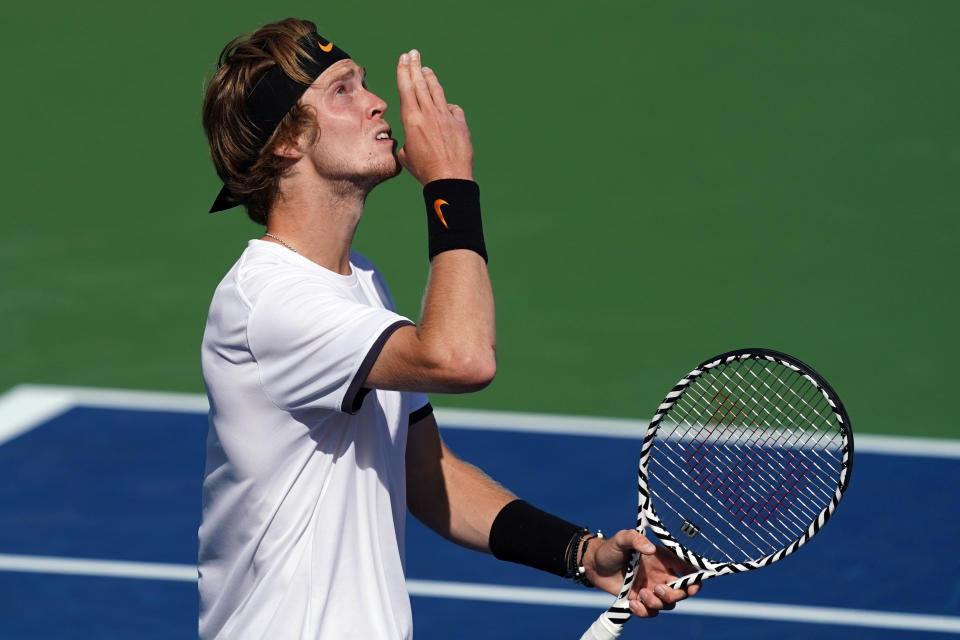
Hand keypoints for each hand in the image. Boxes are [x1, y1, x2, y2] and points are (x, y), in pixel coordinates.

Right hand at [396, 49, 472, 184]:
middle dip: (415, 66)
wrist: (449, 179)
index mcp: (411, 120)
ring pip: (437, 92)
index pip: (406, 88)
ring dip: (431, 78)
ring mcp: (446, 117)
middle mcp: (428, 114)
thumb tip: (412, 137)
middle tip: (413, 53)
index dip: (404, 71)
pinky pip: (453, 110)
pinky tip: (446, 107)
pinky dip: (448, 107)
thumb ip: (408, 140)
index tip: (404, 58)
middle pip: (420, 84)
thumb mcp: (406, 155)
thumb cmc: (424, 171)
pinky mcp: (460, 124)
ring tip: (426, 69)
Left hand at [581, 529, 700, 617]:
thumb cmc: (610, 548)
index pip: (688, 570)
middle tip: (657, 589)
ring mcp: (651, 589)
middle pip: (682, 592)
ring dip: (656, 603)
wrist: (594, 564)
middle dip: (675, 595)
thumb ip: (635, 539)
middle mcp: (661, 576)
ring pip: (667, 604)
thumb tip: (650, 549)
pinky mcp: (640, 601)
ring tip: (640, 593)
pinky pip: (650, 612)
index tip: (692, 586)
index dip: (696, 579)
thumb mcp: (622, 539)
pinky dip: (644, 611)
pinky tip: (632, 603)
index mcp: (663, 559)